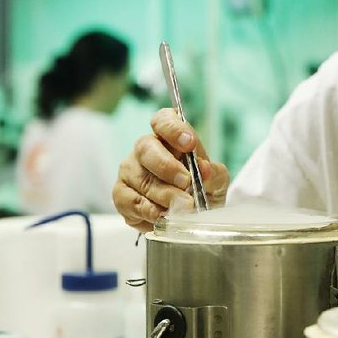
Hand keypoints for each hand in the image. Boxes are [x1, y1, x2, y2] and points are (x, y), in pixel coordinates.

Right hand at [112, 108, 229, 231]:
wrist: (192, 215)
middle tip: (186, 183)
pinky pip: (129, 201)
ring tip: (182, 207)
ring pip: (140, 178)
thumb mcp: (216, 180)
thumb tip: (204, 169)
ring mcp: (130, 171)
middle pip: (146, 148)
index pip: (163, 120)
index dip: (174, 129)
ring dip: (163, 195)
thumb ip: (213, 173)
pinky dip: (148, 211)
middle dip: (167, 167)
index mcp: (169, 136)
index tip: (190, 143)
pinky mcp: (121, 194)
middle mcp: (145, 148)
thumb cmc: (202, 188)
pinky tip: (163, 216)